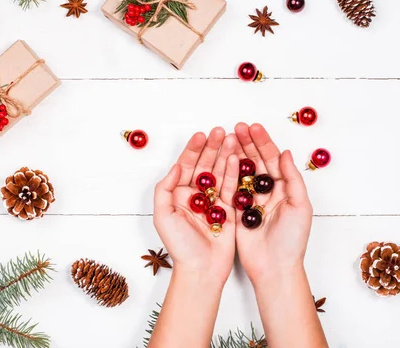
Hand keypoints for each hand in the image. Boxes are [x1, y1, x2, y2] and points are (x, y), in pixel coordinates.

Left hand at [153, 127, 239, 285]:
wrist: (201, 269)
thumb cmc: (180, 246)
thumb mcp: (163, 216)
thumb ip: (165, 189)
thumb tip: (176, 166)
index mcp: (178, 195)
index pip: (186, 165)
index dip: (193, 149)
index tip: (201, 135)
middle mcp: (196, 196)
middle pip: (205, 165)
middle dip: (212, 147)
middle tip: (220, 131)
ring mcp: (213, 202)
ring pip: (220, 172)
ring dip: (225, 154)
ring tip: (232, 137)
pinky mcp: (229, 209)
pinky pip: (231, 186)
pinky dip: (234, 171)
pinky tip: (236, 157)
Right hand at [233, 123, 313, 285]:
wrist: (274, 268)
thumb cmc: (292, 240)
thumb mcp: (300, 206)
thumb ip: (292, 179)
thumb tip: (286, 152)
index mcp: (285, 188)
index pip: (273, 159)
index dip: (263, 142)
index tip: (253, 128)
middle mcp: (268, 191)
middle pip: (257, 161)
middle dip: (247, 143)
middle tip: (237, 127)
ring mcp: (252, 200)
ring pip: (243, 171)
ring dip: (235, 153)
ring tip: (227, 136)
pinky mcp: (238, 211)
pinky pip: (232, 188)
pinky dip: (227, 173)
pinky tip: (220, 159)